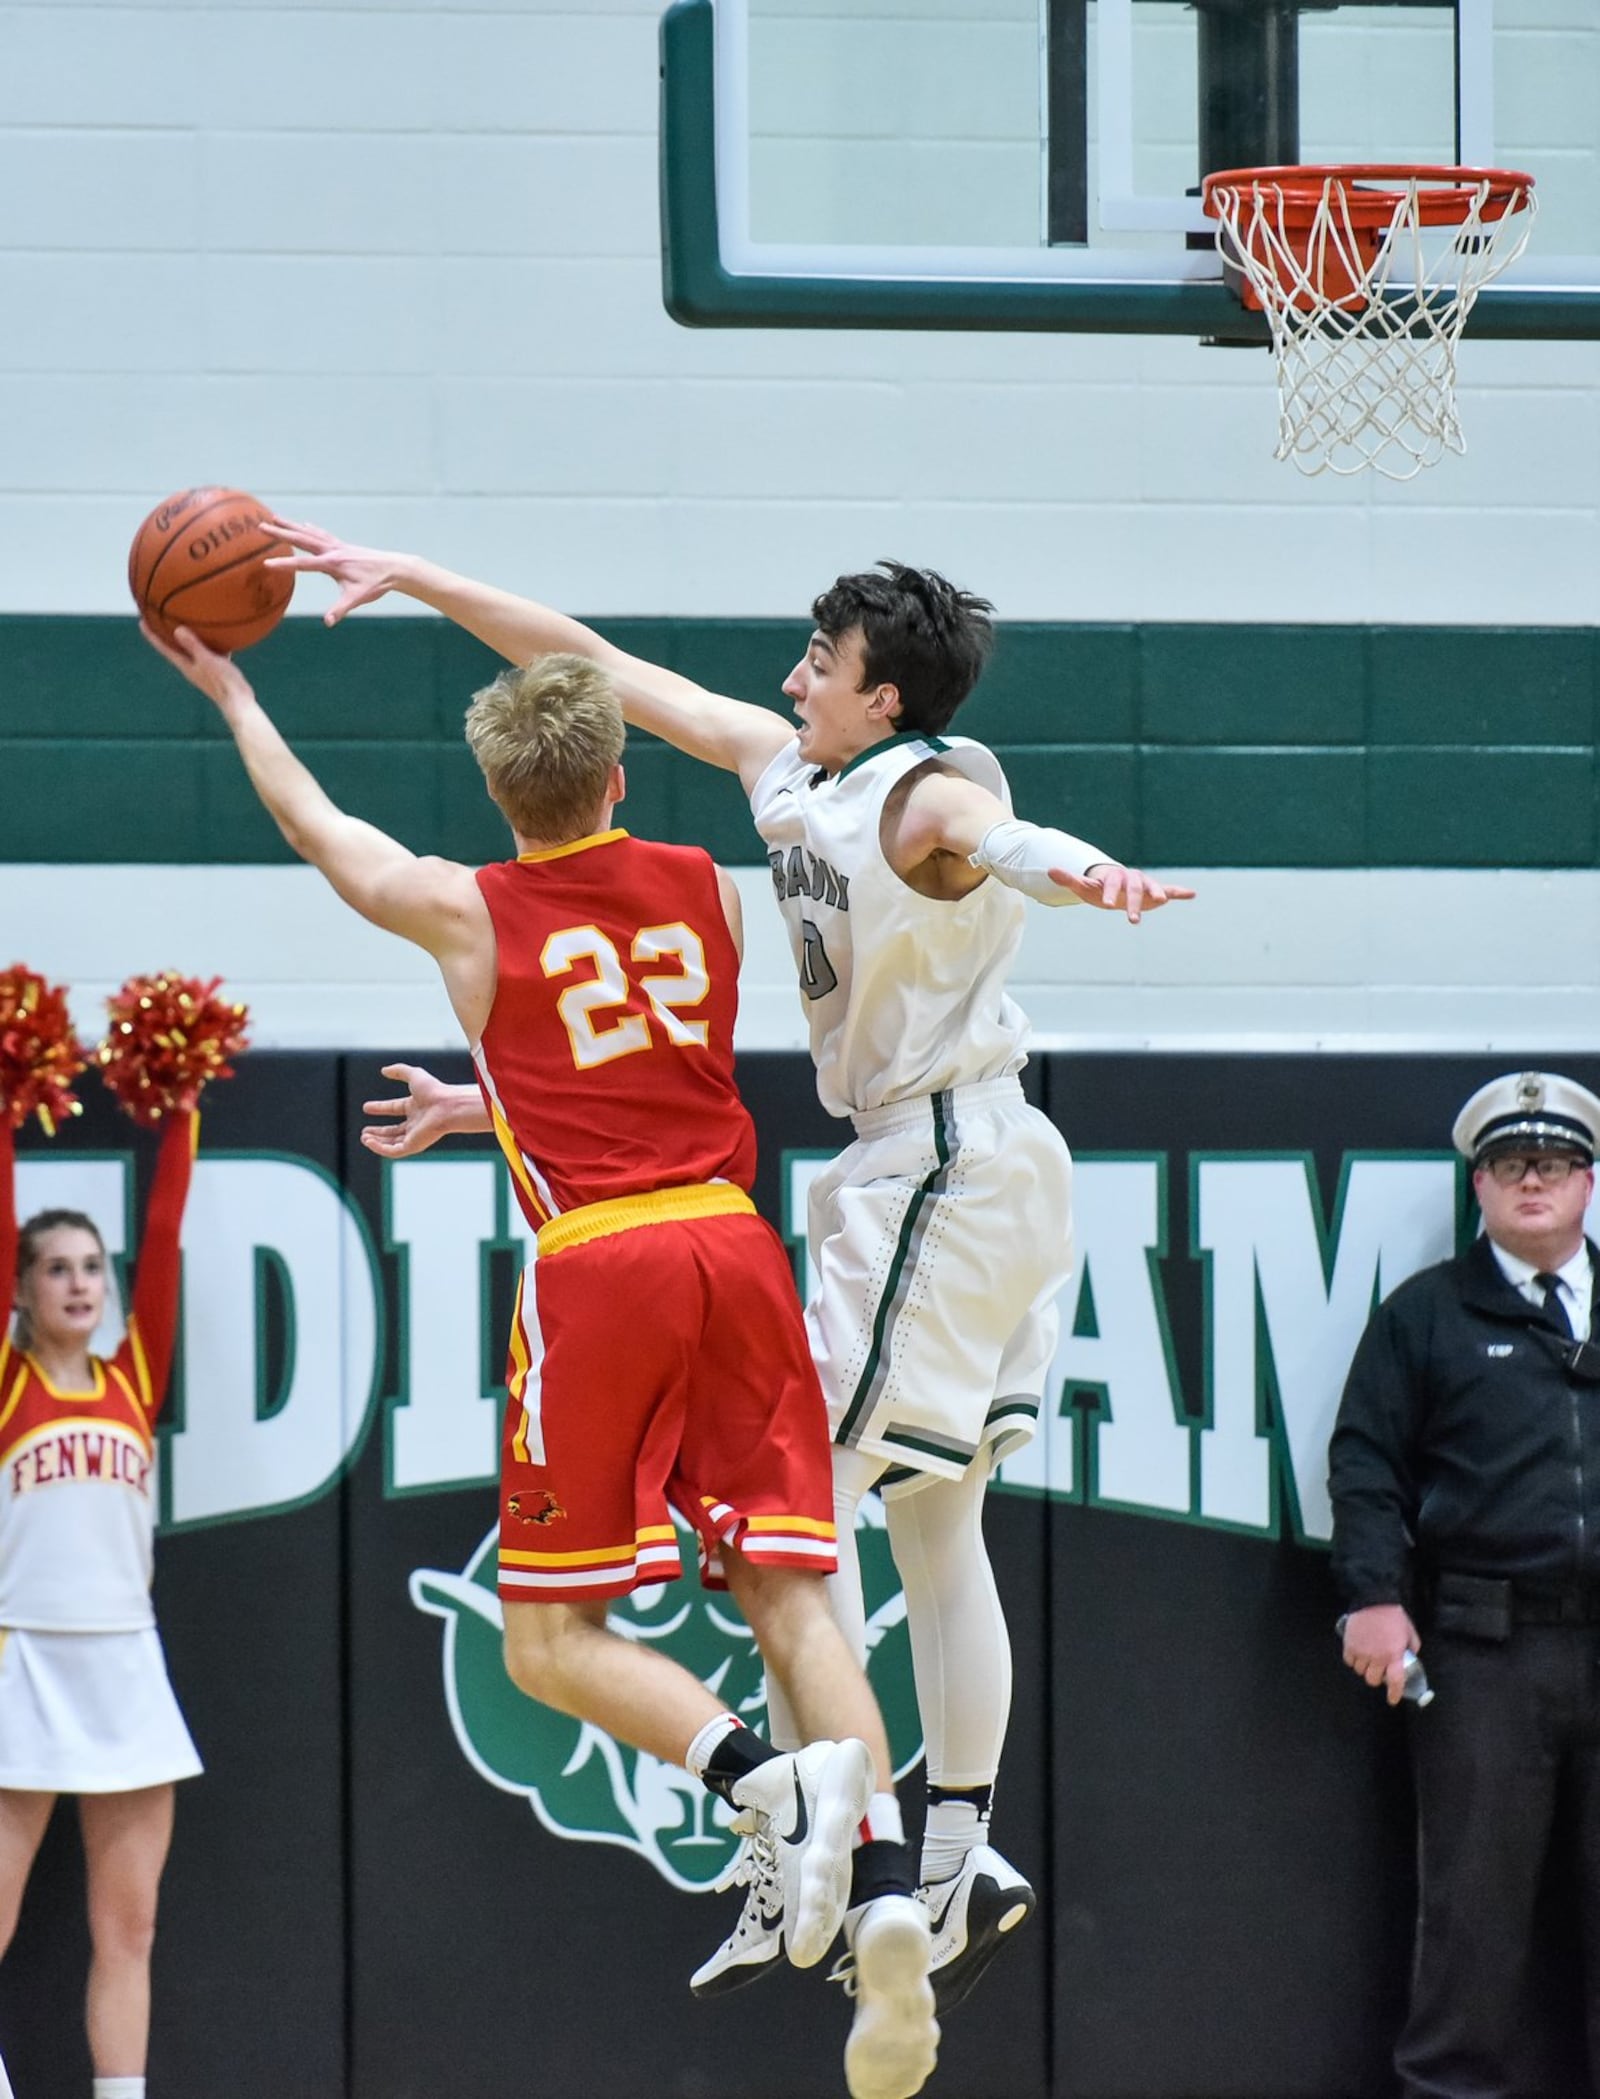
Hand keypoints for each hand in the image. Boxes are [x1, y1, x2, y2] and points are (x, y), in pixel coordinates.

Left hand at [140, 620, 254, 717]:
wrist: (239, 702)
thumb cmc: (223, 683)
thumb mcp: (208, 661)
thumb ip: (194, 646)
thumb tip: (177, 630)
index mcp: (185, 665)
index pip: (164, 648)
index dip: (152, 635)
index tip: (141, 622)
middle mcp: (191, 666)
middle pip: (174, 647)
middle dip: (165, 632)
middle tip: (156, 617)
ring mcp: (203, 668)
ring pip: (191, 648)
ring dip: (187, 636)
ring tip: (184, 621)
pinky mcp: (215, 669)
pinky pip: (208, 651)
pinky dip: (208, 642)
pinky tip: (216, 634)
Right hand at [259, 516, 404, 624]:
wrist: (394, 568)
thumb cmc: (376, 584)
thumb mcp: (357, 598)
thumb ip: (341, 609)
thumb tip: (328, 622)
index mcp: (333, 564)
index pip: (303, 564)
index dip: (285, 564)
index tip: (266, 563)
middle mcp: (332, 551)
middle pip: (302, 539)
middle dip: (281, 533)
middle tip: (260, 525)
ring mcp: (337, 546)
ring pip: (309, 533)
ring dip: (291, 525)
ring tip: (275, 517)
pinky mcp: (342, 546)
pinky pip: (321, 534)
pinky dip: (310, 529)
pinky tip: (304, 524)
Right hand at [360, 1063, 463, 1159]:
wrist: (447, 1107)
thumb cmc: (434, 1091)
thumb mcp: (414, 1075)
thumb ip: (399, 1070)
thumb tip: (384, 1070)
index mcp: (417, 1106)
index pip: (396, 1108)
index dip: (381, 1108)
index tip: (366, 1107)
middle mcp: (416, 1122)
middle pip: (394, 1130)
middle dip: (378, 1131)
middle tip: (364, 1131)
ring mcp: (414, 1135)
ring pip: (392, 1142)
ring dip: (377, 1141)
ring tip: (364, 1137)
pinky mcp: (413, 1146)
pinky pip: (393, 1151)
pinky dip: (379, 1148)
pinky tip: (369, 1141)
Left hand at [1049, 863, 1196, 923]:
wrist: (1115, 887)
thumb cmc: (1097, 889)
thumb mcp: (1083, 886)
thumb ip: (1069, 879)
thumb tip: (1049, 870)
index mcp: (1113, 877)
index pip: (1111, 884)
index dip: (1110, 892)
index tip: (1108, 904)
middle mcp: (1131, 878)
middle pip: (1134, 888)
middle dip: (1134, 903)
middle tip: (1133, 920)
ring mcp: (1145, 884)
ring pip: (1153, 887)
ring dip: (1157, 894)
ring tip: (1163, 902)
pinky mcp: (1155, 891)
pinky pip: (1169, 890)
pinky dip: (1179, 892)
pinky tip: (1191, 894)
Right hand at [1340, 1603, 1419, 1705]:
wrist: (1373, 1599)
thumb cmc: (1393, 1616)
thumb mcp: (1410, 1632)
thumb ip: (1411, 1647)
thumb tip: (1409, 1657)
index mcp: (1394, 1655)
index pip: (1395, 1681)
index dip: (1394, 1694)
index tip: (1392, 1700)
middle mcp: (1377, 1657)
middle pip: (1373, 1680)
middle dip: (1377, 1678)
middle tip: (1379, 1670)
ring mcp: (1361, 1652)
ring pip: (1360, 1671)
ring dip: (1365, 1668)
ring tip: (1368, 1659)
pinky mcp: (1349, 1645)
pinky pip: (1349, 1661)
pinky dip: (1353, 1660)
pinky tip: (1358, 1654)